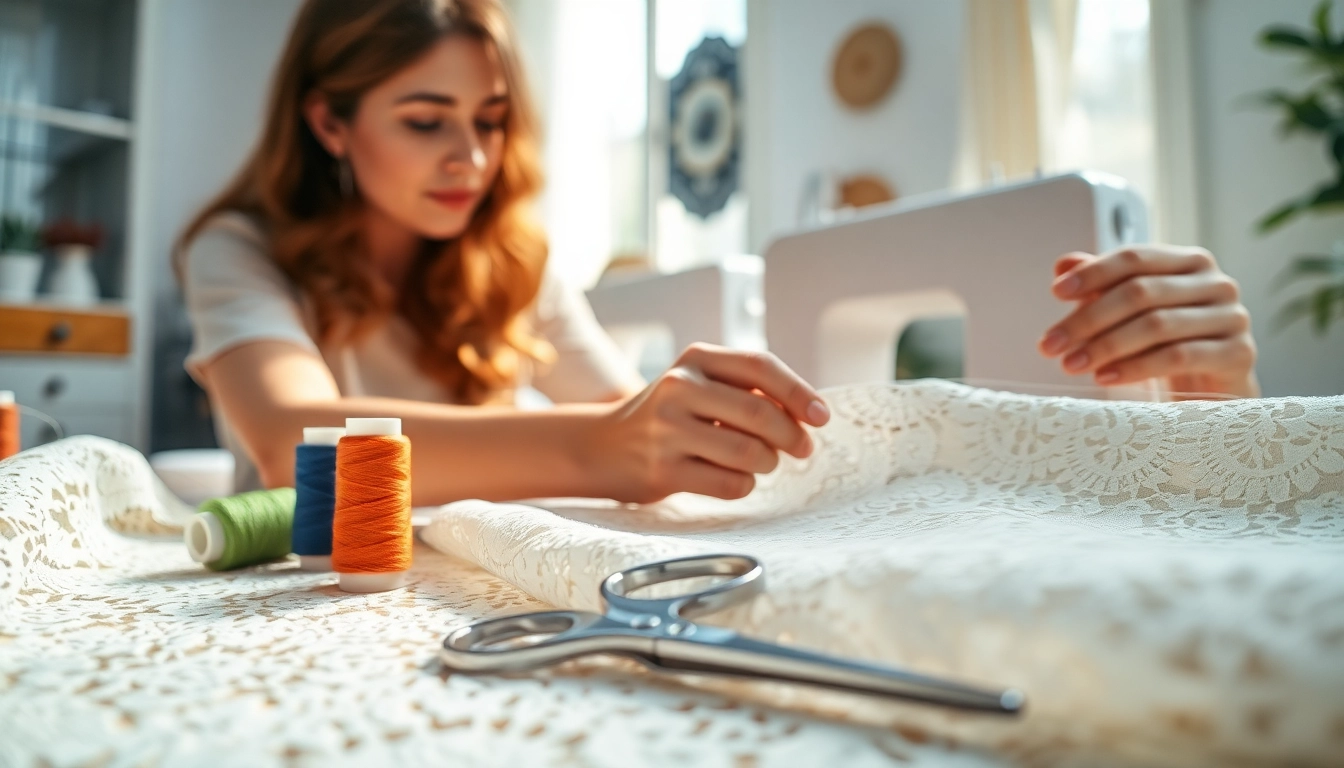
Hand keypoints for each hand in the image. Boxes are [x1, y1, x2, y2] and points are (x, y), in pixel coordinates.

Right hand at [585, 343, 830, 502]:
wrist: (602, 446)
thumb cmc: (669, 416)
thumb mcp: (700, 385)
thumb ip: (747, 390)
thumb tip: (809, 413)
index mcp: (695, 360)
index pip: (760, 366)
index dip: (798, 392)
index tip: (822, 416)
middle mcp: (678, 388)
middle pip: (759, 412)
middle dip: (791, 435)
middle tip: (802, 448)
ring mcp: (667, 430)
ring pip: (748, 452)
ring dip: (768, 463)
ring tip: (763, 462)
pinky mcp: (662, 470)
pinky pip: (729, 483)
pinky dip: (744, 484)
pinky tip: (735, 478)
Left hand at [1038, 246, 1259, 398]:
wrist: (1214, 387)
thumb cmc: (1167, 343)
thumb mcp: (1131, 311)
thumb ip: (1101, 284)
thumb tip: (1062, 265)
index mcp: (1189, 262)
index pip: (1135, 258)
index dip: (1093, 273)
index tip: (1056, 293)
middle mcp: (1216, 283)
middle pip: (1140, 292)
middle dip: (1087, 319)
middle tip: (1050, 344)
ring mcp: (1232, 317)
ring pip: (1157, 325)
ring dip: (1105, 346)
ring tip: (1070, 365)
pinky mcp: (1238, 353)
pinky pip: (1178, 356)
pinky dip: (1135, 367)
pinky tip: (1104, 377)